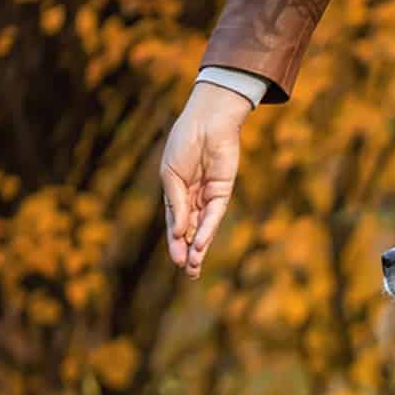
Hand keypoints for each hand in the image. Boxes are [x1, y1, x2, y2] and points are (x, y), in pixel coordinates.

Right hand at [159, 82, 251, 276]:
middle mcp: (193, 197)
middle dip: (189, 251)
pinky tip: (201, 244)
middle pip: (191, 230)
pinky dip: (207, 229)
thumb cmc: (183, 143)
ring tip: (195, 266)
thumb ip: (175, 203)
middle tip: (189, 272)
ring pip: (203, 227)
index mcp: (176, 192)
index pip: (175, 223)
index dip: (175, 242)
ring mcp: (209, 195)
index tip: (176, 260)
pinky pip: (214, 214)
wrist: (205, 122)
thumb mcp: (171, 175)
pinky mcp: (223, 191)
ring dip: (199, 247)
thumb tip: (178, 232)